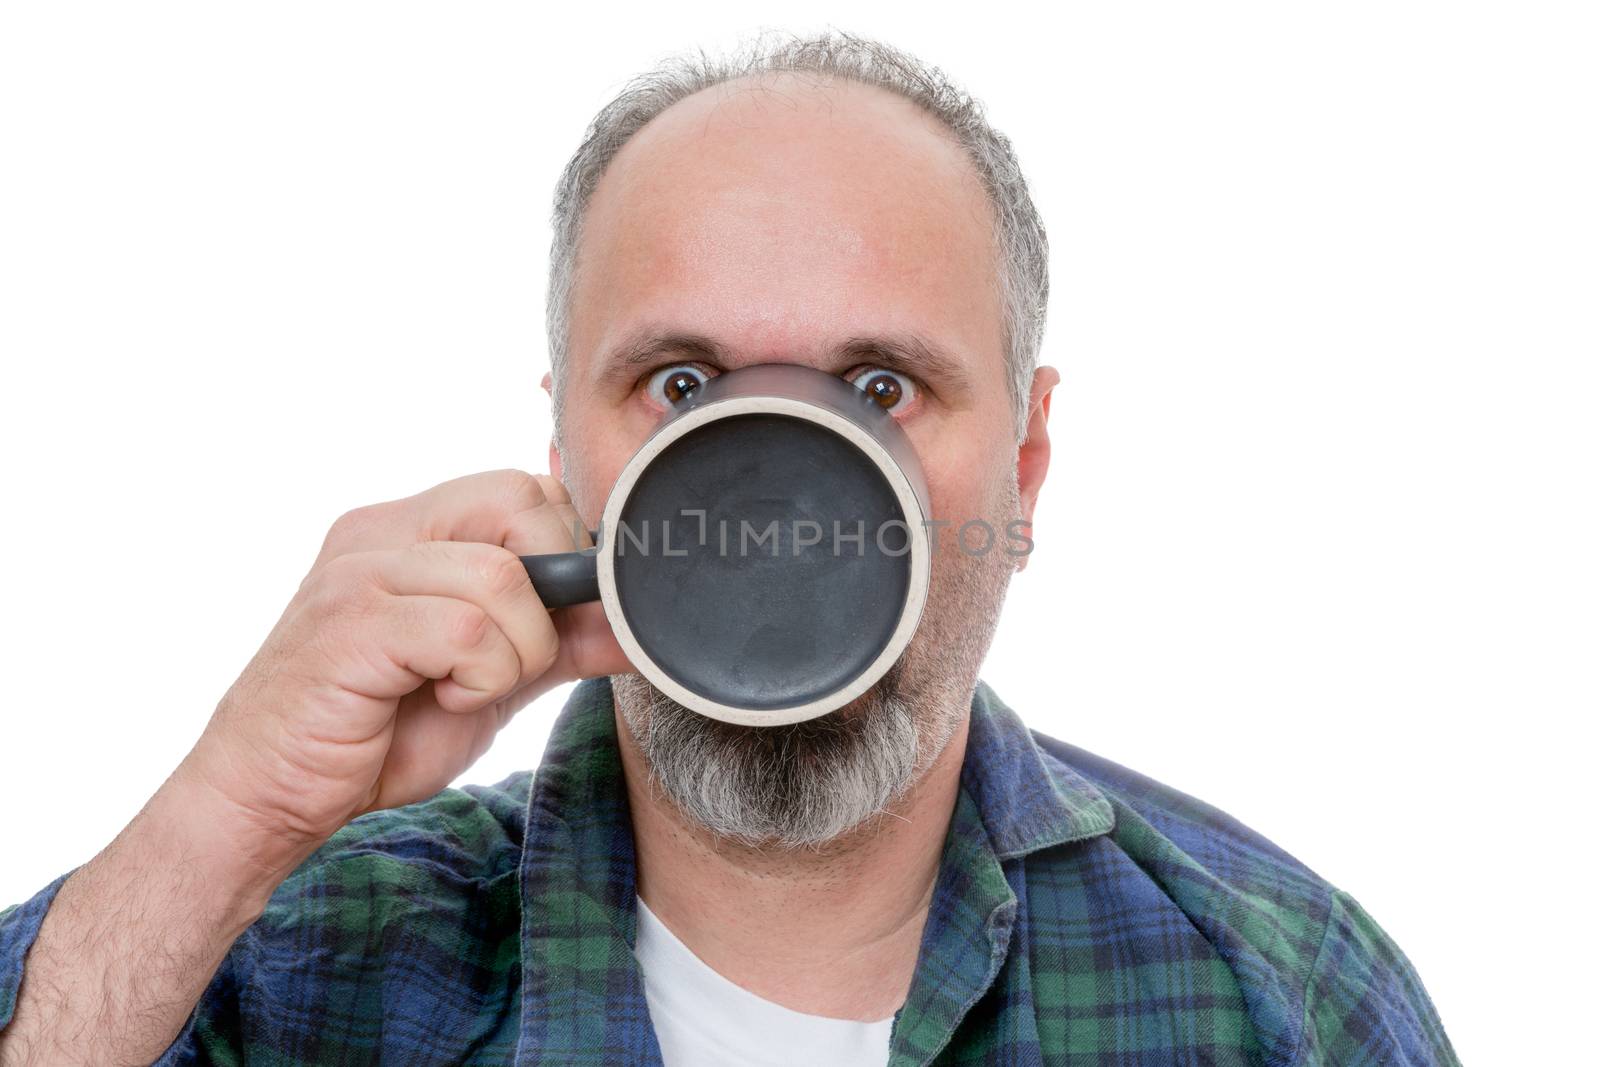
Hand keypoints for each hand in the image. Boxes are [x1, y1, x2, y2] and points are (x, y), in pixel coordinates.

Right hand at [181, 469, 628, 863]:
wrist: (273, 795)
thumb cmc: (377, 733)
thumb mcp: (491, 680)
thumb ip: (558, 642)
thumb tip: (634, 624)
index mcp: (411, 527)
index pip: (524, 487)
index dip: (566, 551)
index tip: (561, 617)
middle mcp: (382, 531)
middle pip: (520, 500)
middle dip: (551, 589)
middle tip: (519, 653)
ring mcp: (360, 571)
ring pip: (503, 577)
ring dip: (515, 652)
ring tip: (470, 688)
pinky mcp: (350, 624)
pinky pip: (465, 631)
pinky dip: (481, 678)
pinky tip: (443, 700)